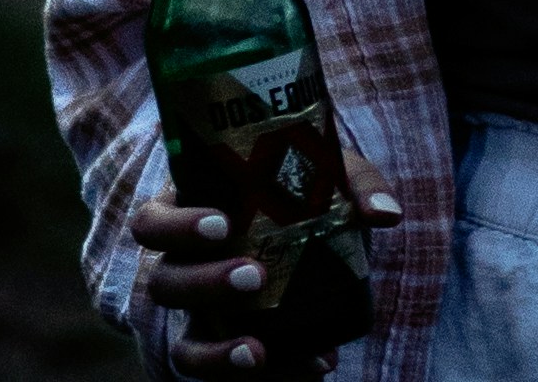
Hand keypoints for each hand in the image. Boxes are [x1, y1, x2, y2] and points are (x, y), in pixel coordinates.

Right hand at [134, 146, 401, 370]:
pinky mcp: (227, 352)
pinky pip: (228, 378)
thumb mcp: (323, 176)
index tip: (222, 224)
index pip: (151, 222)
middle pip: (164, 285)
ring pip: (185, 347)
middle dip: (205, 285)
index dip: (175, 226)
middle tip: (254, 276)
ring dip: (217, 354)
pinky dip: (272, 378)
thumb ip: (353, 184)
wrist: (310, 238)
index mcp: (187, 213)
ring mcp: (200, 319)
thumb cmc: (299, 192)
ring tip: (258, 351)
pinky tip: (315, 364)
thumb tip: (386, 214)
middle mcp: (182, 270)